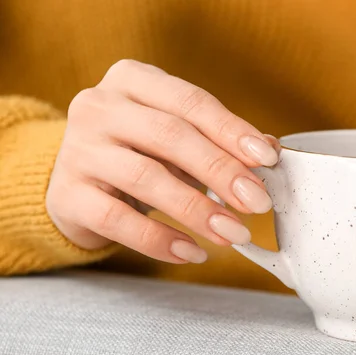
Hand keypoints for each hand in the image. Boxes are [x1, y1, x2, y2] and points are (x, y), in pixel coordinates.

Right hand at [46, 59, 278, 263]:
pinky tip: (192, 252)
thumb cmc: (139, 152)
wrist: (78, 182)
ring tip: (233, 232)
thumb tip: (269, 151)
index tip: (267, 158)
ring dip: (197, 209)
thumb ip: (219, 139)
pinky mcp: (66, 195)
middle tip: (256, 202)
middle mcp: (99, 107)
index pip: (191, 101)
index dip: (232, 131)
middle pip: (170, 135)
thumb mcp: (176, 137)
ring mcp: (78, 150)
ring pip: (145, 177)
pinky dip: (159, 239)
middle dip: (221, 171)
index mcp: (132, 81)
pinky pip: (118, 220)